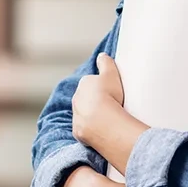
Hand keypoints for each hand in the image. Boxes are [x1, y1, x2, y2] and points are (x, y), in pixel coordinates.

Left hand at [73, 53, 146, 170]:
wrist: (102, 121)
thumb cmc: (108, 95)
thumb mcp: (111, 73)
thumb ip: (106, 63)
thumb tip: (101, 55)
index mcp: (84, 84)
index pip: (91, 82)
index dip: (101, 86)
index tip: (111, 91)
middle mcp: (76, 98)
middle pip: (86, 98)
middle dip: (95, 101)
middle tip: (111, 105)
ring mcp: (76, 115)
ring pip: (84, 113)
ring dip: (93, 115)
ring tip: (108, 119)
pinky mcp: (78, 131)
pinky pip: (85, 128)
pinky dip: (92, 129)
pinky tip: (103, 130)